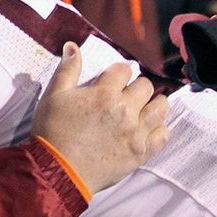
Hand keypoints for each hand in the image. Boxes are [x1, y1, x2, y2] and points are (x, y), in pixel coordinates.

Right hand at [31, 42, 169, 192]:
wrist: (57, 170)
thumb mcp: (54, 96)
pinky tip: (149, 128)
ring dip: (154, 103)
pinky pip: (163, 135)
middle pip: (146, 86)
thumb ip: (67, 70)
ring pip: (160, 108)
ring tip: (144, 107)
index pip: (124, 70)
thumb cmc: (53, 131)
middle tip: (127, 94)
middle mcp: (125, 110)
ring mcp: (136, 132)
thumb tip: (72, 46)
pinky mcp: (141, 152)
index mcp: (104, 93)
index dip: (118, 73)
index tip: (112, 80)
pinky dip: (159, 129)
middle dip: (136, 86)